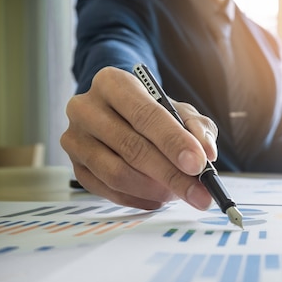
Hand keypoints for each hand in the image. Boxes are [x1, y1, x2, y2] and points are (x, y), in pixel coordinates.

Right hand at [60, 66, 218, 209]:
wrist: (118, 114)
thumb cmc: (152, 112)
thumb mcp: (180, 111)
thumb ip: (197, 128)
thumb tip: (207, 153)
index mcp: (112, 83)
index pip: (145, 115)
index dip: (174, 142)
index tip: (199, 164)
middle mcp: (86, 108)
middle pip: (131, 147)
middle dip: (171, 174)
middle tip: (200, 193)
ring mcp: (75, 139)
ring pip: (117, 173)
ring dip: (155, 189)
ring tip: (179, 193)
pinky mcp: (75, 166)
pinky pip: (109, 191)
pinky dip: (140, 199)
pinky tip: (159, 197)